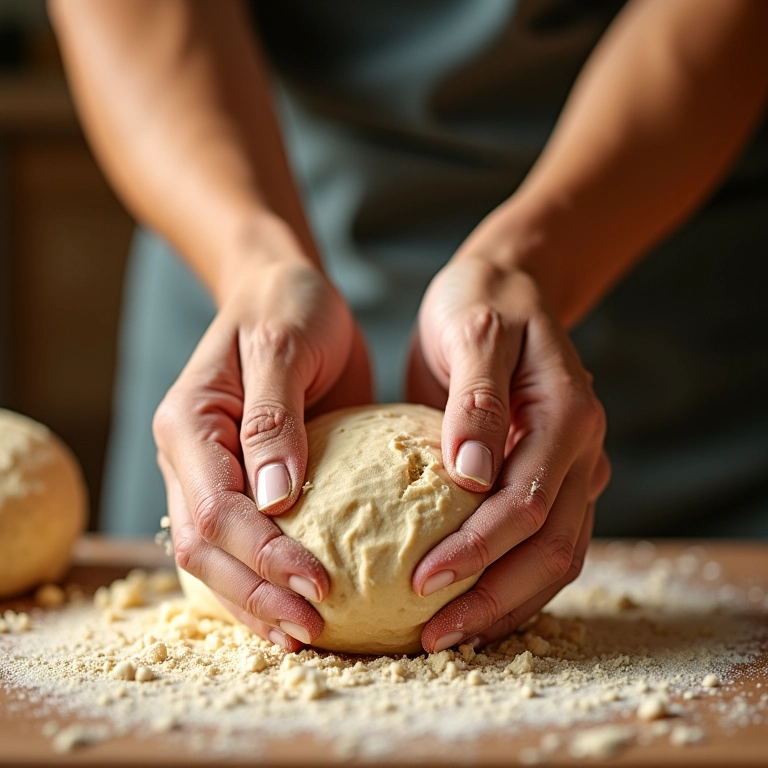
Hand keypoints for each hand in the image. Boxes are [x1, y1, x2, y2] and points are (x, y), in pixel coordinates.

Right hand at [153, 229, 371, 651]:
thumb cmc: (287, 307)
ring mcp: (214, 473)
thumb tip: (277, 501)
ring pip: (217, 559)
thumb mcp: (283, 345)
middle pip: (207, 548)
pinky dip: (266, 579)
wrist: (285, 292)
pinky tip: (295, 605)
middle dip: (259, 594)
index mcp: (190, 423)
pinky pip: (245, 541)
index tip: (319, 584)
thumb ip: (275, 419)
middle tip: (314, 628)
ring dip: (258, 601)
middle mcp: (191, 456)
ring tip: (305, 634)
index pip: (215, 510)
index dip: (264, 555)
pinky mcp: (247, 480)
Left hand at [407, 253, 608, 652]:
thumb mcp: (475, 330)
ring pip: (555, 559)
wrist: (507, 287)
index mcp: (567, 416)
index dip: (479, 550)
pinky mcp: (547, 478)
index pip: (528, 504)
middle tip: (432, 637)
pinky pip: (540, 544)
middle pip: (552, 549)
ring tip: (446, 637)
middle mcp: (581, 452)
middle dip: (493, 599)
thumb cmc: (483, 300)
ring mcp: (571, 470)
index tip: (422, 581)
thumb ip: (476, 398)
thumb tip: (468, 476)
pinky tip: (465, 603)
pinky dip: (507, 582)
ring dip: (504, 605)